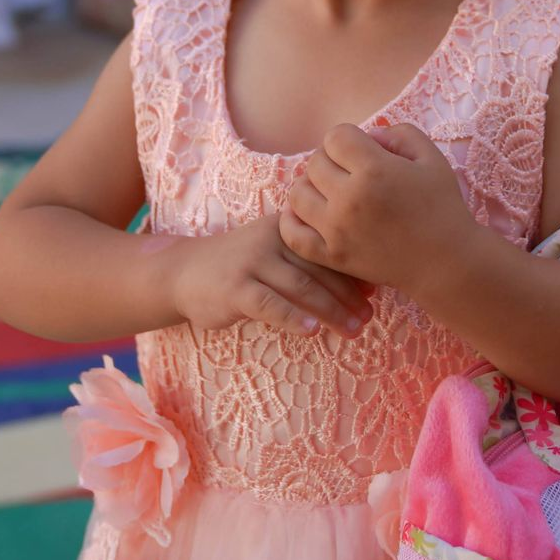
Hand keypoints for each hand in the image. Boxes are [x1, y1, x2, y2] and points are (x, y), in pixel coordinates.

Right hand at [173, 214, 375, 338]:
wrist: (185, 272)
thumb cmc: (242, 266)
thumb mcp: (275, 252)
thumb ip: (309, 261)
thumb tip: (363, 283)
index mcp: (286, 227)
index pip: (327, 246)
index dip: (354, 270)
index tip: (375, 292)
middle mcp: (272, 238)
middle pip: (320, 267)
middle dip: (349, 294)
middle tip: (370, 317)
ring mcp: (252, 262)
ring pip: (302, 286)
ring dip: (332, 310)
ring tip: (354, 329)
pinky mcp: (235, 288)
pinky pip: (270, 304)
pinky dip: (293, 318)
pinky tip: (313, 332)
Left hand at [280, 122, 474, 294]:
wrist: (446, 262)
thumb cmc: (442, 207)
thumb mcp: (431, 158)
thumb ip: (400, 134)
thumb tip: (370, 135)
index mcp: (374, 170)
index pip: (335, 137)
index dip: (348, 138)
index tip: (363, 150)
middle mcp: (349, 198)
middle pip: (314, 162)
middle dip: (331, 160)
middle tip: (350, 171)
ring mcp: (336, 230)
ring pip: (297, 193)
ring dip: (311, 187)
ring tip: (331, 192)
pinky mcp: (332, 256)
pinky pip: (292, 234)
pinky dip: (292, 221)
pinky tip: (310, 214)